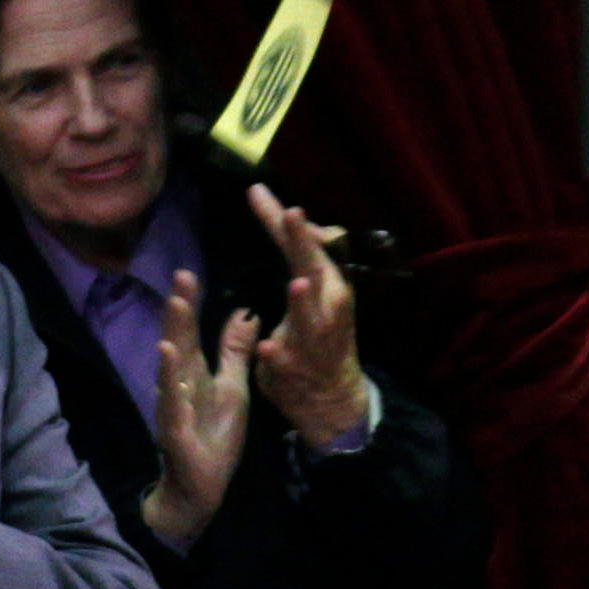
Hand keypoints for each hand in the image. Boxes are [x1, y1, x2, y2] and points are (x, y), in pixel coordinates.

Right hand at [140, 268, 256, 547]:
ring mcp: (173, 405)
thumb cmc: (213, 435)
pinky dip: (170, 380)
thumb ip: (234, 352)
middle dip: (180, 310)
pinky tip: (167, 356)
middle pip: (179, 341)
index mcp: (194, 374)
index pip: (191, 333)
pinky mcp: (174, 429)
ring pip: (173, 368)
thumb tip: (245, 312)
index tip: (187, 273)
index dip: (190, 304)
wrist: (200, 486)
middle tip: (181, 276)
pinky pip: (173, 401)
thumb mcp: (233, 388)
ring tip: (176, 306)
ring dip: (174, 336)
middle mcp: (178, 385)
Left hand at [247, 182, 369, 449]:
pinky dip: (276, 354)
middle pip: (313, 269)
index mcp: (327, 285)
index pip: (303, 246)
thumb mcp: (316, 290)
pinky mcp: (298, 369)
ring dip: (302, 302)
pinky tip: (266, 346)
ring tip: (297, 283)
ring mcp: (314, 340)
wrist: (333, 397)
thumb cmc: (320, 334)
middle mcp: (326, 307)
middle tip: (292, 213)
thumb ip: (301, 255)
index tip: (255, 191)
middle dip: (303, 243)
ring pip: (308, 318)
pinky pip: (285, 361)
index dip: (283, 221)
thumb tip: (291, 214)